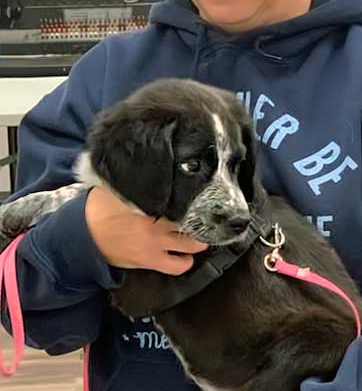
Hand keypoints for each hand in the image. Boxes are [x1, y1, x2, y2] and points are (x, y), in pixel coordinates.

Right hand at [85, 186, 207, 274]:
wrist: (84, 236)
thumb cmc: (100, 208)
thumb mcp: (118, 186)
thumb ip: (138, 180)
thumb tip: (148, 165)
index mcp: (151, 202)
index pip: (184, 197)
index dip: (196, 195)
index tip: (203, 192)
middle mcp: (159, 222)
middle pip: (194, 222)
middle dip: (204, 220)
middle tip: (207, 218)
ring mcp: (157, 243)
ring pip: (193, 245)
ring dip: (199, 241)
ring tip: (200, 236)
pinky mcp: (151, 261)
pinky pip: (178, 266)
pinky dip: (185, 262)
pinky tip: (186, 255)